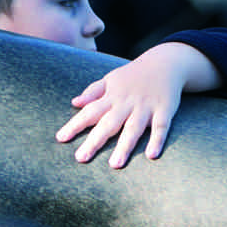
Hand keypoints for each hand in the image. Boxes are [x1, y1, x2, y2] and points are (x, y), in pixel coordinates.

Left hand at [55, 43, 203, 168]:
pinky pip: (161, 127)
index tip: (61, 138)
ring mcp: (146, 107)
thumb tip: (75, 103)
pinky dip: (157, 140)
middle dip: (95, 141)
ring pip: (133, 128)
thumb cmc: (133, 75)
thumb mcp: (110, 79)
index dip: (75, 125)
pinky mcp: (164, 110)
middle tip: (81, 158)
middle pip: (108, 124)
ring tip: (115, 165)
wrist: (165, 62)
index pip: (90, 111)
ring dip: (124, 146)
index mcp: (112, 96)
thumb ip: (93, 92)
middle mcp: (127, 103)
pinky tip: (152, 155)